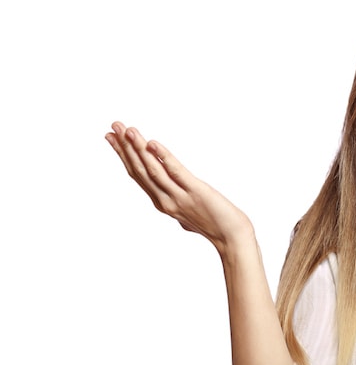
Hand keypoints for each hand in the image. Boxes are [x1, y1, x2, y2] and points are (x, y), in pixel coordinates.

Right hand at [105, 122, 253, 250]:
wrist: (233, 238)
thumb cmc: (216, 226)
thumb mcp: (190, 217)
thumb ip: (180, 208)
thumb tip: (177, 212)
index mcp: (163, 203)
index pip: (138, 175)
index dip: (123, 156)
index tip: (112, 137)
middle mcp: (166, 200)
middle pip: (140, 170)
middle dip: (125, 147)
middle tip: (113, 126)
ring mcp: (179, 197)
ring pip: (153, 170)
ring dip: (138, 148)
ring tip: (127, 130)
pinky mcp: (195, 192)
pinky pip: (176, 172)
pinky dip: (163, 156)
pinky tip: (152, 143)